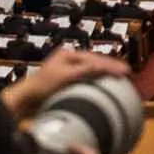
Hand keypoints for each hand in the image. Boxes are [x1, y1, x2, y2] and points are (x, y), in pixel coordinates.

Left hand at [0, 45, 129, 121]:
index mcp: (68, 54)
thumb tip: (104, 66)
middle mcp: (69, 60)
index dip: (111, 65)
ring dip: (105, 72)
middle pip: (95, 61)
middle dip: (111, 66)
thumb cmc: (41, 86)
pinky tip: (104, 85)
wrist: (26, 99)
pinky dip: (98, 79)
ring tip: (120, 76)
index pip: (95, 59)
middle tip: (127, 72)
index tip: (125, 71)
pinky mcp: (67, 81)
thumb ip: (85, 69)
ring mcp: (68, 70)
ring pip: (92, 69)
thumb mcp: (65, 75)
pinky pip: (87, 77)